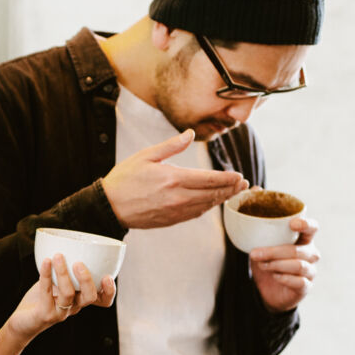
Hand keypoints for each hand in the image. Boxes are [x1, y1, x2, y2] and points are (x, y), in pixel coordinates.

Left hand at [7, 254, 116, 341]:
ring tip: (58, 256)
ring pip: (68, 294)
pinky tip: (45, 261)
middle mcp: (74, 307)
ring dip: (63, 273)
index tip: (108, 276)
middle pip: (90, 297)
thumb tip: (69, 242)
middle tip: (79, 263)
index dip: (109, 291)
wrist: (22, 321)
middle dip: (88, 280)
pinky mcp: (45, 314)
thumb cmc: (41, 298)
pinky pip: (47, 292)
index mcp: (80, 299)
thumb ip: (65, 269)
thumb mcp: (56, 282)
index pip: (103, 301)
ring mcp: (60, 313)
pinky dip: (46, 274)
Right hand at [102, 129, 247, 228]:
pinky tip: (212, 203)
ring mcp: (174, 211)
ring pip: (206, 206)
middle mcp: (177, 197)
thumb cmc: (125, 178)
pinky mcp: (170, 220)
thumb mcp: (146, 155)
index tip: (240, 176)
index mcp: (173, 178)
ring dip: (221, 199)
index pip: (209, 179)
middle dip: (230, 189)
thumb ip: (171, 146)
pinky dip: (207, 208)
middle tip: (245, 184)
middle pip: (212, 194)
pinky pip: (194, 214)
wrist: (109, 206)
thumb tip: (190, 133)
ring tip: (234, 193)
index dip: (227, 178)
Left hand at [249, 217, 319, 312]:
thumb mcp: (263, 248)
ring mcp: (310, 271)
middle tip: (255, 254)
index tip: (292, 224)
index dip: (306, 224)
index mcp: (303, 240)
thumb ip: (261, 239)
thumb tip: (247, 231)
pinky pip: (300, 282)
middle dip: (274, 252)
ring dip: (277, 265)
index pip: (312, 228)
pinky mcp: (306, 287)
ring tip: (262, 265)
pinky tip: (275, 276)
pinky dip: (286, 279)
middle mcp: (310, 254)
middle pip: (297, 250)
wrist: (267, 290)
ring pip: (299, 266)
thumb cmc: (268, 263)